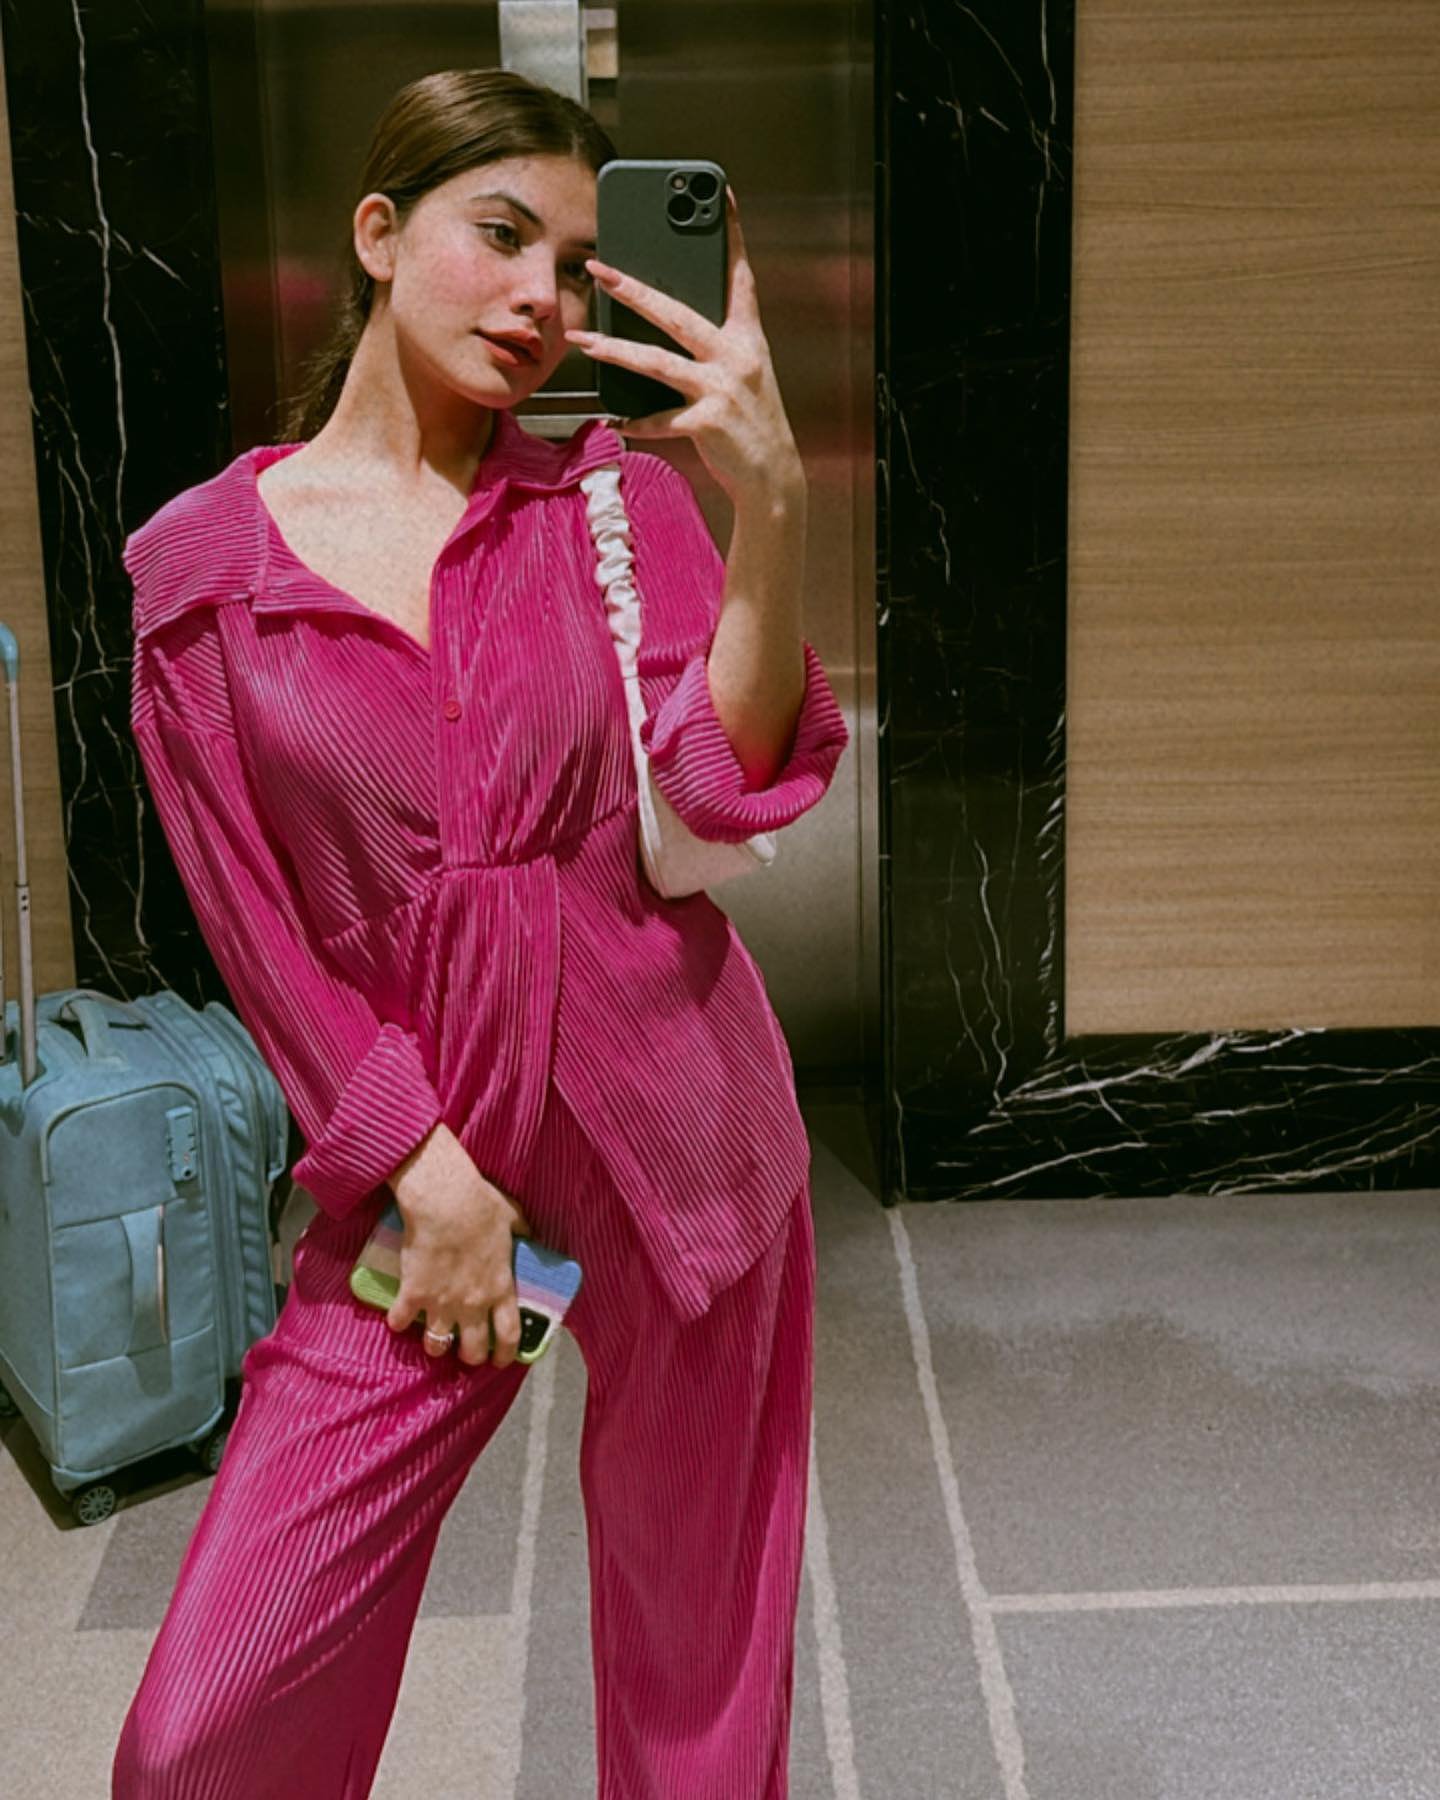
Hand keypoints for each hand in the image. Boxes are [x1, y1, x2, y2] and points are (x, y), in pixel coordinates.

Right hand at [386, 1127, 534, 1367]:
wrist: (444, 1199)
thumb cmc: (480, 1205)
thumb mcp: (513, 1218)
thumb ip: (522, 1233)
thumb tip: (528, 1234)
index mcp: (500, 1287)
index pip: (509, 1335)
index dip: (506, 1354)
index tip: (501, 1359)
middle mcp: (472, 1303)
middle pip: (473, 1350)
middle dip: (471, 1356)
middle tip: (466, 1351)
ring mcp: (441, 1302)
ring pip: (437, 1345)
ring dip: (436, 1345)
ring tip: (435, 1339)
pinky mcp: (413, 1293)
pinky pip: (401, 1321)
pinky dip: (399, 1321)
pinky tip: (400, 1316)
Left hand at [563, 185, 803, 506]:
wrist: (773, 476)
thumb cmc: (751, 423)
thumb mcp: (743, 374)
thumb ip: (713, 346)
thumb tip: (664, 321)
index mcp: (748, 338)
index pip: (741, 277)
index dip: (733, 236)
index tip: (724, 197)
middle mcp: (737, 357)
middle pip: (677, 314)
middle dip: (634, 290)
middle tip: (600, 269)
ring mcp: (723, 390)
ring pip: (658, 362)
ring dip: (615, 351)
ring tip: (583, 341)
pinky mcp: (709, 424)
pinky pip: (660, 420)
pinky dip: (636, 422)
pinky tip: (617, 421)